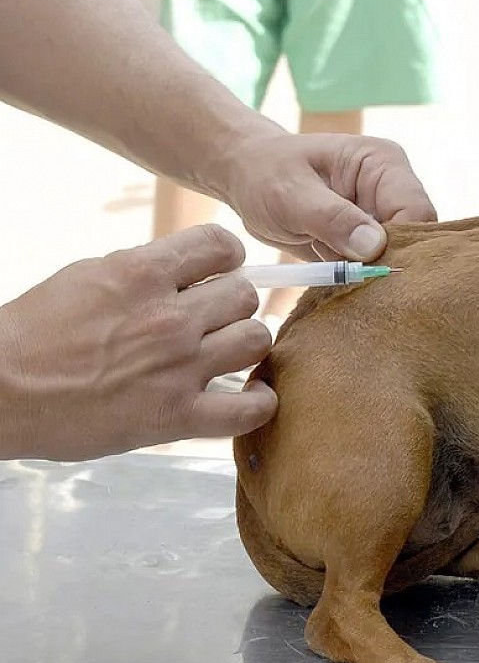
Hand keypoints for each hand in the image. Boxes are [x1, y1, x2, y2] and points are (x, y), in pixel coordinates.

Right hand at [0, 225, 275, 460]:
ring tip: (226, 352)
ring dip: (246, 344)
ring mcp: (178, 369)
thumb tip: (189, 267)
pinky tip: (251, 394)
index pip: (221, 244)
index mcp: (142, 274)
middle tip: (213, 319)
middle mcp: (169, 318)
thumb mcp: (88, 275)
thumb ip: (145, 269)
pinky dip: (260, 403)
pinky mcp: (177, 417)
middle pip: (245, 295)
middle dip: (232, 304)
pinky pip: (250, 409)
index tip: (220, 271)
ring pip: (256, 340)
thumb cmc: (33, 335)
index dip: (227, 257)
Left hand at [214, 130, 437, 261]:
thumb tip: (373, 248)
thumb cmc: (264, 173)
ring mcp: (383, 215)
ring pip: (399, 256)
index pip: (416, 211)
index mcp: (384, 163)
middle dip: (387, 263)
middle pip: (415, 238)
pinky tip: (334, 277)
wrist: (246, 178)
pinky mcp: (369, 238)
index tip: (367, 269)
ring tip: (334, 274)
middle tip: (352, 280)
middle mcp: (393, 188)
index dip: (400, 245)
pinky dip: (359, 278)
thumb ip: (332, 218)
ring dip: (371, 274)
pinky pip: (379, 266)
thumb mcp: (290, 194)